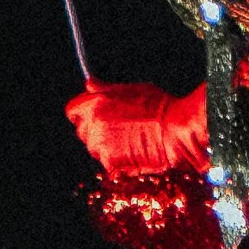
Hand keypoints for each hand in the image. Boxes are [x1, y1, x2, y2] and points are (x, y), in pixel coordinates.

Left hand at [65, 80, 207, 180]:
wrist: (175, 131)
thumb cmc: (158, 106)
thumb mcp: (131, 89)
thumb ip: (105, 89)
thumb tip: (89, 84)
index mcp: (95, 103)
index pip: (73, 110)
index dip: (83, 112)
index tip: (93, 114)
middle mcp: (93, 124)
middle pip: (82, 130)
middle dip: (94, 129)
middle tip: (118, 128)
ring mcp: (100, 145)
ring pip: (94, 148)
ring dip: (105, 145)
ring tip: (129, 140)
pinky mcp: (110, 164)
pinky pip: (107, 162)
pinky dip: (117, 161)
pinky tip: (133, 153)